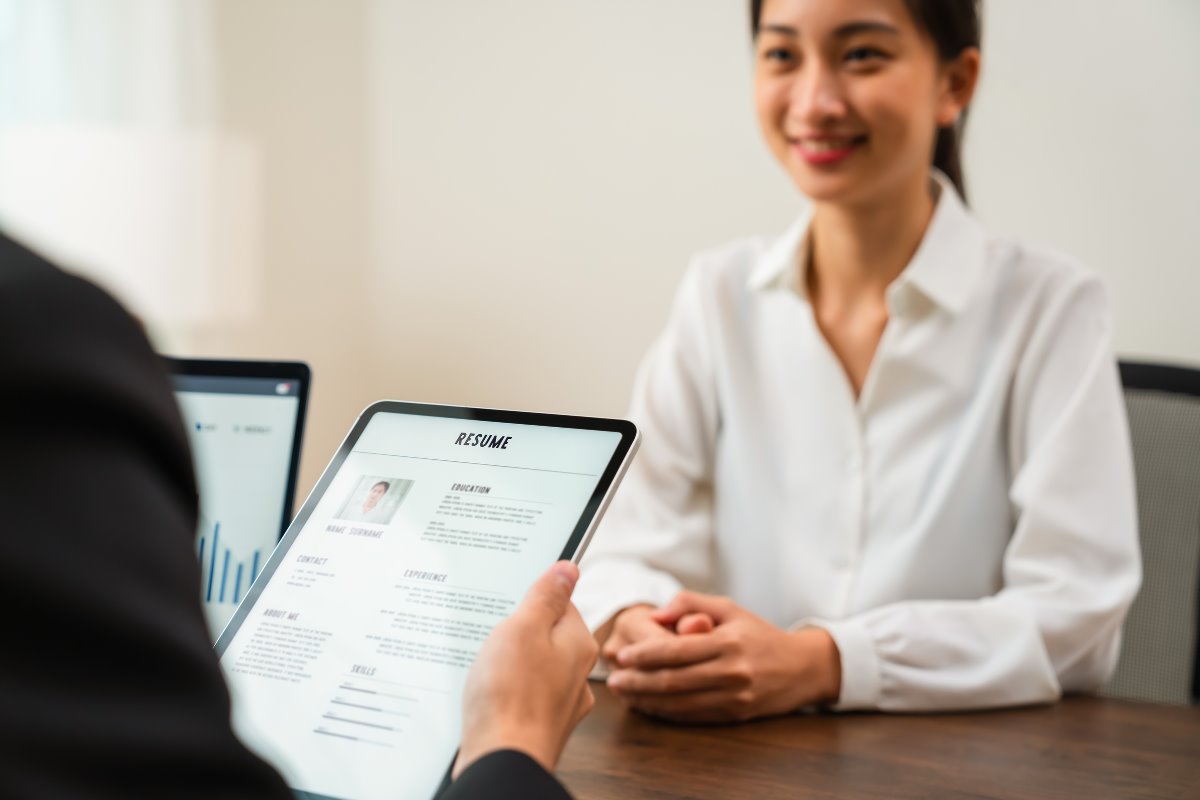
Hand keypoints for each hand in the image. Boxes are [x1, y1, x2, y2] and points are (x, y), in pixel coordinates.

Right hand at [456, 562, 597, 776]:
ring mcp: (559, 703)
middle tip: (491, 640)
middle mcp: (577, 674)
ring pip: (531, 667)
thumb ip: (546, 596)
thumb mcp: (523, 628)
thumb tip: (568, 568)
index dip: (530, 600)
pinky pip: (521, 695)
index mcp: (579, 644)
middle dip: (515, 634)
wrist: (502, 762)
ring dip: (507, 665)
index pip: (561, 603)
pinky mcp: (538, 724)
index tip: (508, 604)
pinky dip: (503, 693)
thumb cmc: (511, 696)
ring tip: (485, 672)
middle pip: (545, 635)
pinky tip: (485, 697)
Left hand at [606, 591, 841, 722]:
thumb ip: (691, 603)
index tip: (624, 655)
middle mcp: (731, 672)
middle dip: (639, 681)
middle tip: (615, 680)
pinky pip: (693, 716)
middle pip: (674, 680)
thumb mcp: (729, 608)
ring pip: (680, 703)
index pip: (678, 651)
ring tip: (626, 693)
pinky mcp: (735, 715)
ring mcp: (733, 697)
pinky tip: (650, 705)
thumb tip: (657, 613)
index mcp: (728, 642)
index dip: (646, 654)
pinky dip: (667, 712)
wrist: (802, 668)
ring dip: (648, 700)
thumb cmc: (760, 634)